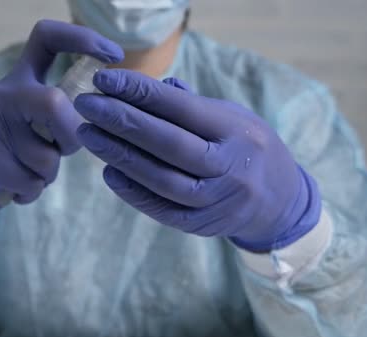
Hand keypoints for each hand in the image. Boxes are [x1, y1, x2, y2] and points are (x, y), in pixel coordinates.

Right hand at [0, 20, 123, 238]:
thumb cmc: (14, 156)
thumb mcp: (39, 127)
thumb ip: (63, 114)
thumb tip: (107, 112)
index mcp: (20, 79)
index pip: (47, 38)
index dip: (83, 39)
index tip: (114, 56)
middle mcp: (2, 92)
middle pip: (54, 102)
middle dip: (70, 137)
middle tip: (60, 152)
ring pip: (46, 155)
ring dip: (48, 175)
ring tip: (27, 173)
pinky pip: (30, 180)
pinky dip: (32, 192)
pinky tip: (14, 188)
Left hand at [75, 69, 320, 251]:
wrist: (279, 202)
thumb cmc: (246, 148)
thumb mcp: (233, 117)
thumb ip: (193, 105)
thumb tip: (151, 87)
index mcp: (237, 131)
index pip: (181, 108)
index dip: (140, 92)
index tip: (105, 79)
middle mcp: (230, 166)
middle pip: (168, 142)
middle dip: (122, 121)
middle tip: (87, 104)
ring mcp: (217, 200)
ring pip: (161, 178)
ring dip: (119, 155)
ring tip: (88, 134)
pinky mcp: (203, 225)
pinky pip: (162, 209)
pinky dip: (133, 192)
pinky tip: (108, 172)